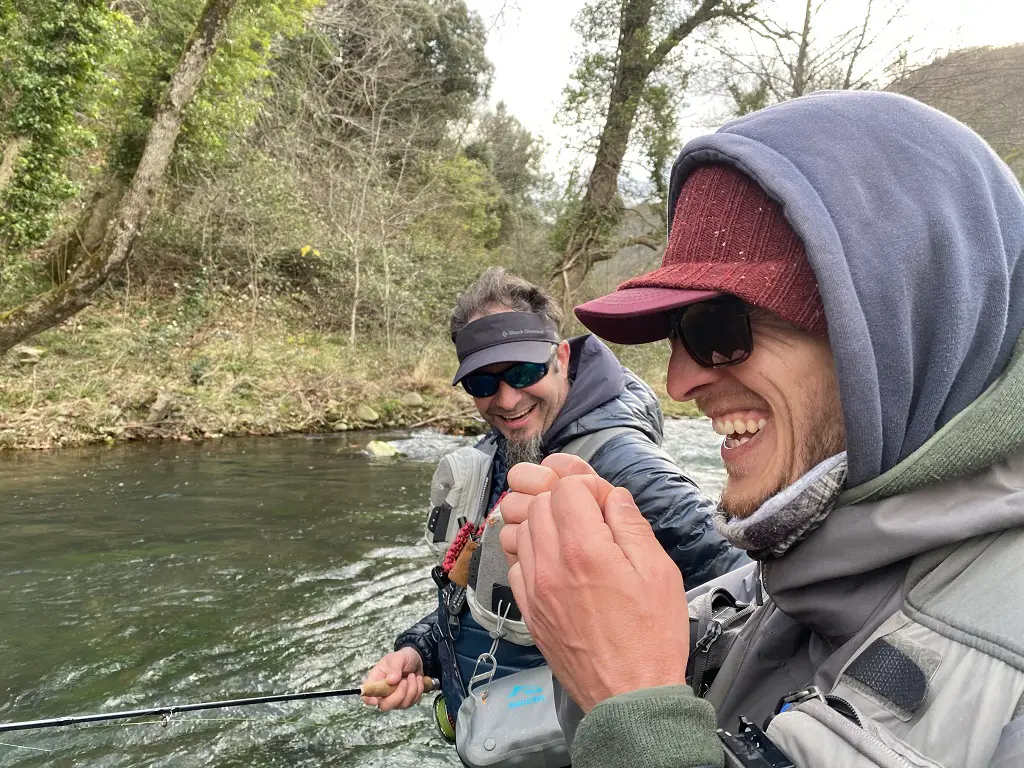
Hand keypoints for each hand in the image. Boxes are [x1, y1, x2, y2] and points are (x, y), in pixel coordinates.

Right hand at [361, 647, 425, 710]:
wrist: (416, 660)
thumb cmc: (402, 658)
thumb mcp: (398, 658)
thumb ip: (394, 668)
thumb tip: (391, 681)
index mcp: (376, 680)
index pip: (366, 695)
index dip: (369, 700)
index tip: (376, 700)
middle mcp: (383, 693)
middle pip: (385, 705)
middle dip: (399, 695)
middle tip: (405, 680)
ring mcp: (395, 699)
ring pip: (402, 704)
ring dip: (411, 689)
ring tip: (412, 675)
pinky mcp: (406, 700)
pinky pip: (413, 701)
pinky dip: (418, 689)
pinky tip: (418, 679)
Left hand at [501, 454, 690, 713]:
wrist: (629, 697)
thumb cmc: (651, 637)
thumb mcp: (659, 571)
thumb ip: (631, 524)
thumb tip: (613, 497)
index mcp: (584, 549)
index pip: (566, 488)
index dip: (589, 488)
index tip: (606, 504)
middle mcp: (549, 564)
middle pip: (538, 504)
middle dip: (564, 501)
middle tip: (592, 519)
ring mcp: (532, 589)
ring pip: (520, 530)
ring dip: (545, 524)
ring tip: (573, 539)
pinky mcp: (527, 609)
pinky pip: (515, 563)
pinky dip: (532, 553)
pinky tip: (557, 564)